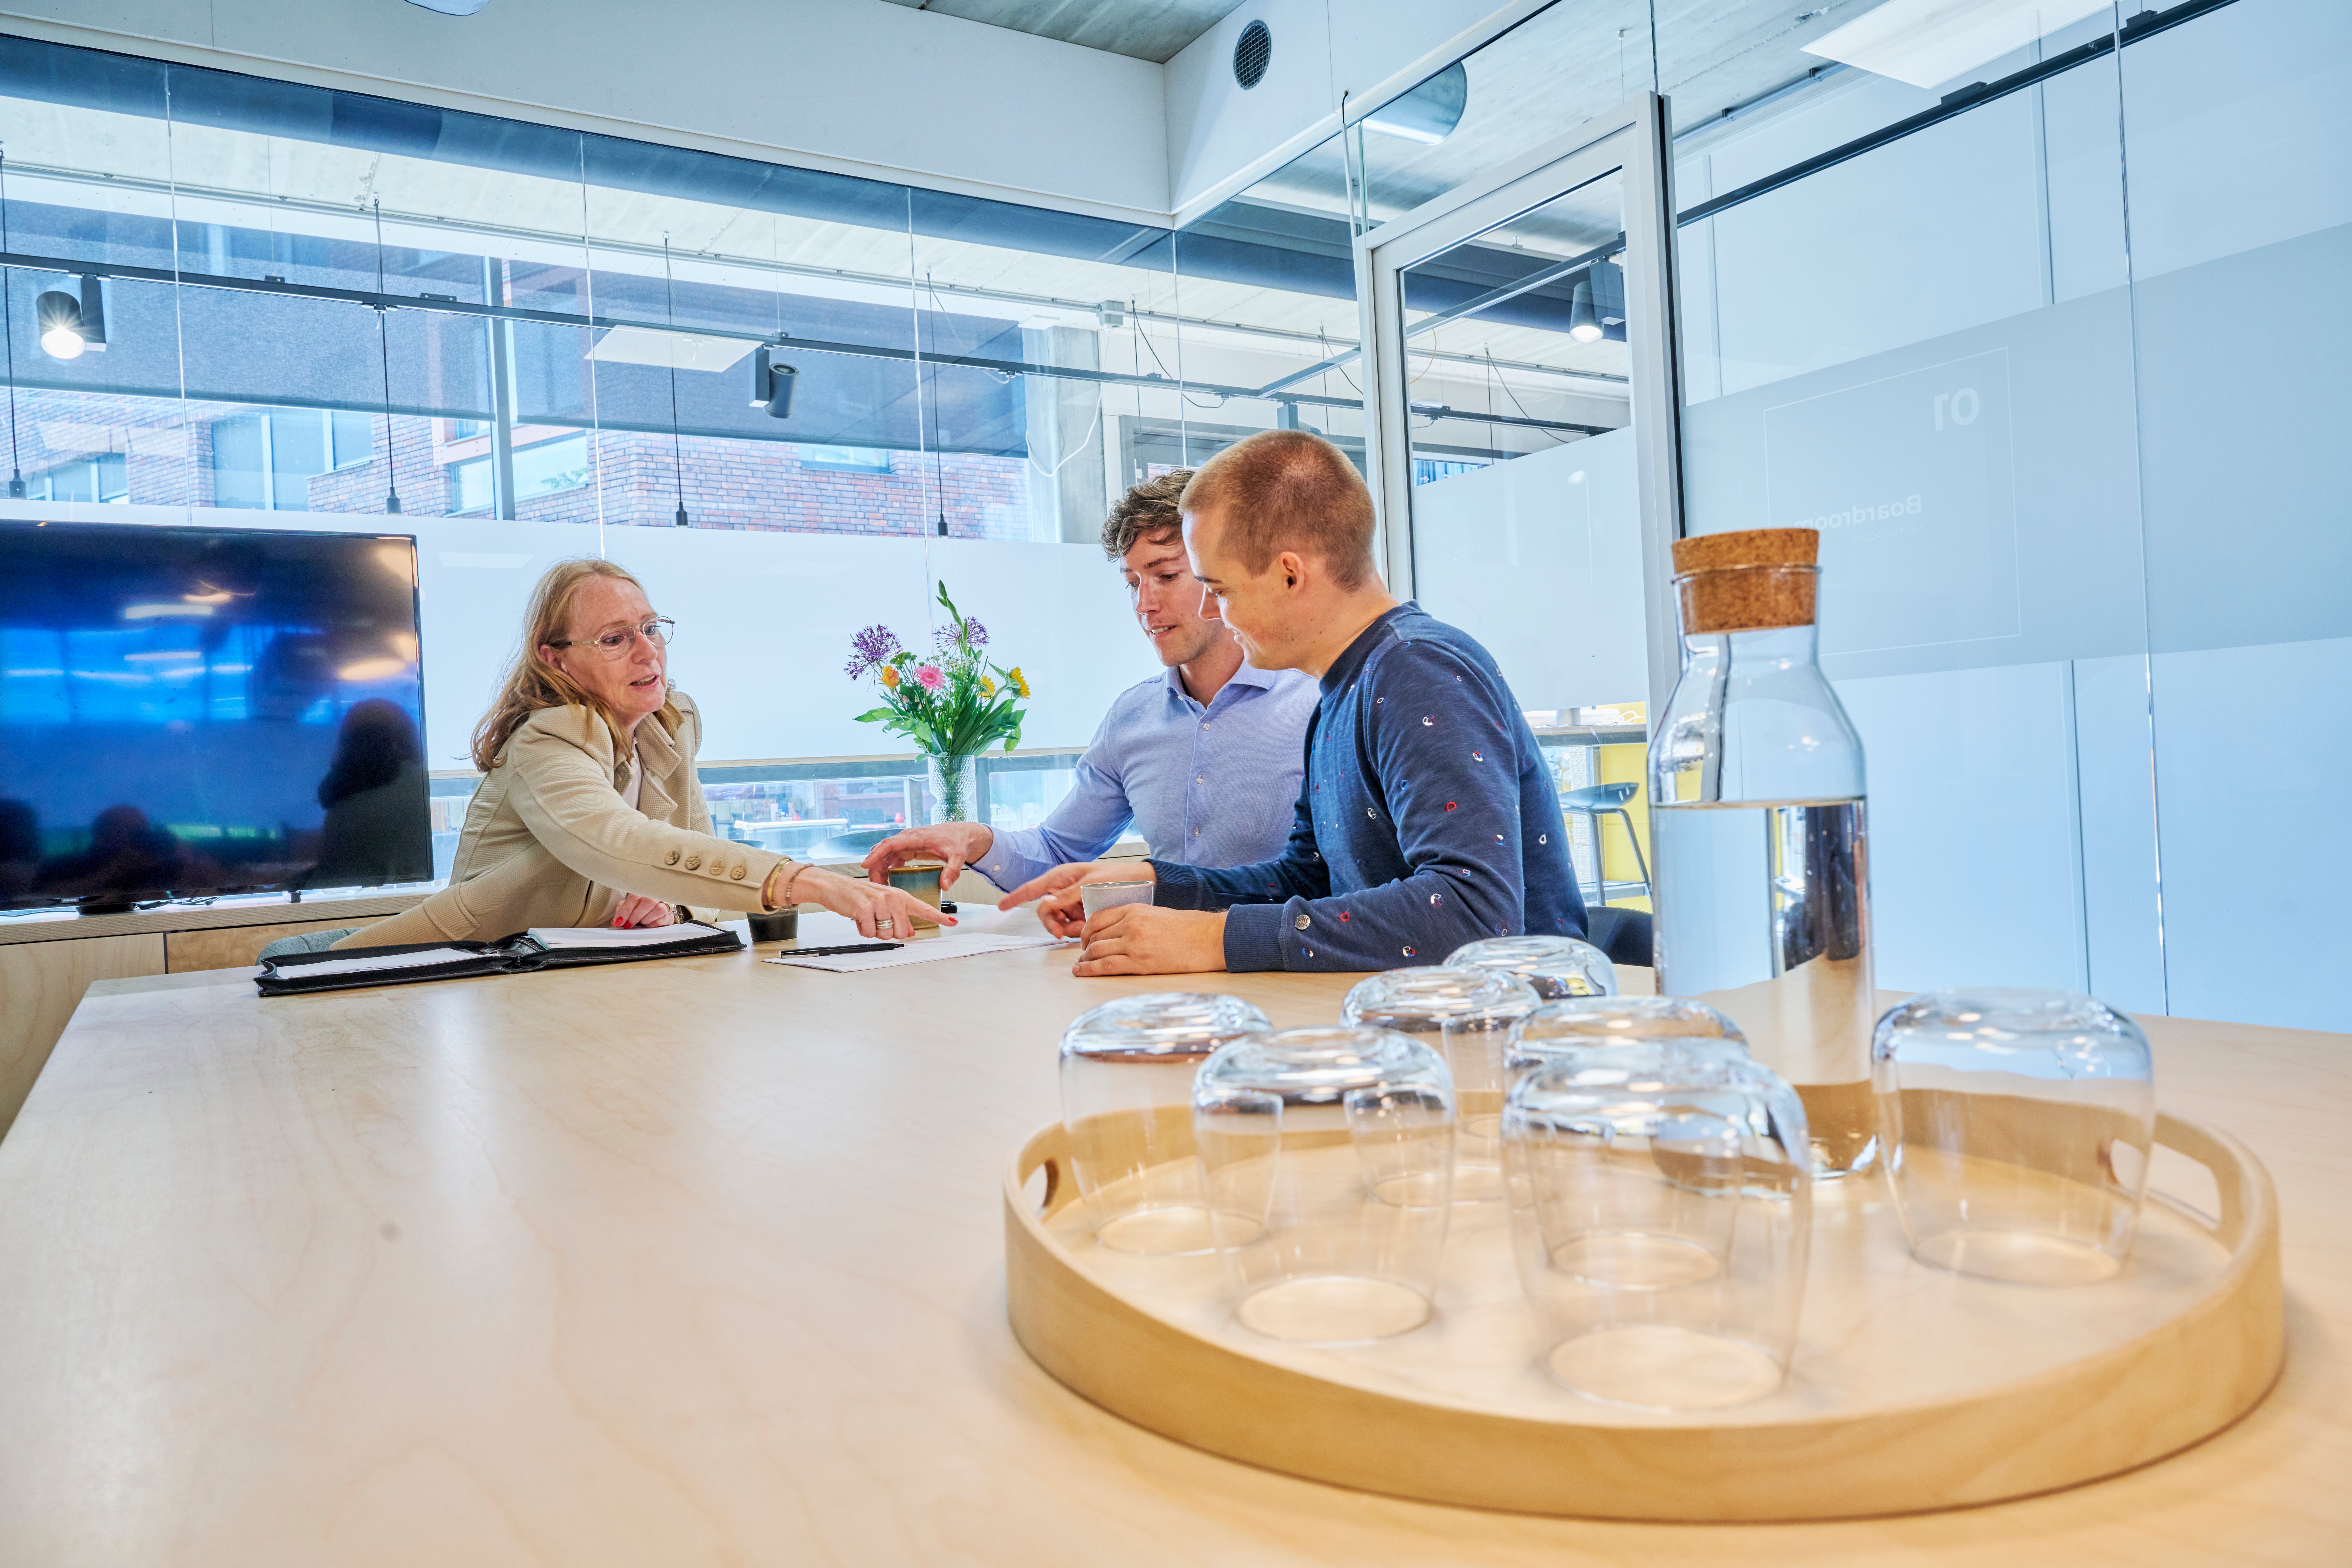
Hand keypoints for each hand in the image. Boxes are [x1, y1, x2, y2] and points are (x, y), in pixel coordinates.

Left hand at [611, 893, 675, 928]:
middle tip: (628, 924)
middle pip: (648, 902)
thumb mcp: (627, 905)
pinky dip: (653, 924)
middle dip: (635, 916)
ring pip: (658, 910)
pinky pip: (663, 919)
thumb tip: (615, 922)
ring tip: (641, 922)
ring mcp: (665, 904)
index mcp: (644, 889)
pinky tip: (648, 923)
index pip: (635, 897)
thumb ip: (621, 911)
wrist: (654, 908)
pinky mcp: (670, 915)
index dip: (626, 910)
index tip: (619, 921)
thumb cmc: (639, 906)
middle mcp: (656, 894)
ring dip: (646, 919)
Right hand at [799, 867, 957, 939]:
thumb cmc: (857, 895)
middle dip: (888, 933)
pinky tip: (857, 917)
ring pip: (885, 934)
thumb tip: (909, 933)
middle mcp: (893, 897)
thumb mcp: (881, 904)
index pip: (923, 908)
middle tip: (876, 921)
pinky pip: (869, 933)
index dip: (939, 917)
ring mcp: (879, 901)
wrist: (833, 886)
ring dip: (873, 931)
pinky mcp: (865, 907)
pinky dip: (861, 930)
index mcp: (900, 895)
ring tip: (865, 917)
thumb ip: (898, 917)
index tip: (952, 922)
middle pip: (902, 932)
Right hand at [862, 822, 992, 887]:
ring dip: (880, 868)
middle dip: (875, 865)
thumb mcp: (958, 856)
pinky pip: (893, 858)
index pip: (890, 844)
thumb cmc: (959, 841)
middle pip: (884, 850)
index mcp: (916, 837)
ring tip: (879, 885)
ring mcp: (908, 843)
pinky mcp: (910, 849)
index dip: (876, 854)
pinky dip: (888, 868)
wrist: (964, 834)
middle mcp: (908, 838)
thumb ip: (952, 871)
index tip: (865, 864)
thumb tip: (945, 886)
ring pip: (886, 855)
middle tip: (872, 884)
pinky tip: (888, 881)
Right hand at [1002, 858, 1153, 919]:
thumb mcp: (1090, 884)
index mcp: (1061, 877)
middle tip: (1061, 933)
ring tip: (1085, 926)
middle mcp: (1063, 890)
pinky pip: (1071, 926)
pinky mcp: (1082, 912)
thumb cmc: (1116, 876)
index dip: (1015, 897)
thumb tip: (1045, 902)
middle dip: (1051, 924)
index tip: (1002, 906)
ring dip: (1068, 928)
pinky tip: (1088, 927)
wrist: (1141, 884)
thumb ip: (1067, 895)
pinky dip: (1077, 930)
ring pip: (1058, 922)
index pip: (1032, 888)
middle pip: (1044, 912)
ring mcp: (1072, 902)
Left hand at [1072, 904, 1226, 976]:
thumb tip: (1116, 933)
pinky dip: (1089, 969)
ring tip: (1081, 966)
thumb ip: (1134, 920)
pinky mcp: (1139, 962)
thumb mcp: (1156, 914)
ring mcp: (1134, 943)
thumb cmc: (1187, 928)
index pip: (1097, 918)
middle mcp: (1130, 924)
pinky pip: (1106, 966)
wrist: (1207, 938)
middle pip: (1095, 936)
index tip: (1084, 939)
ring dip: (1085, 960)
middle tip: (1082, 955)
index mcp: (1134, 910)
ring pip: (1097, 950)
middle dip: (1084, 948)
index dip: (1086, 931)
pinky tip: (1081, 972)